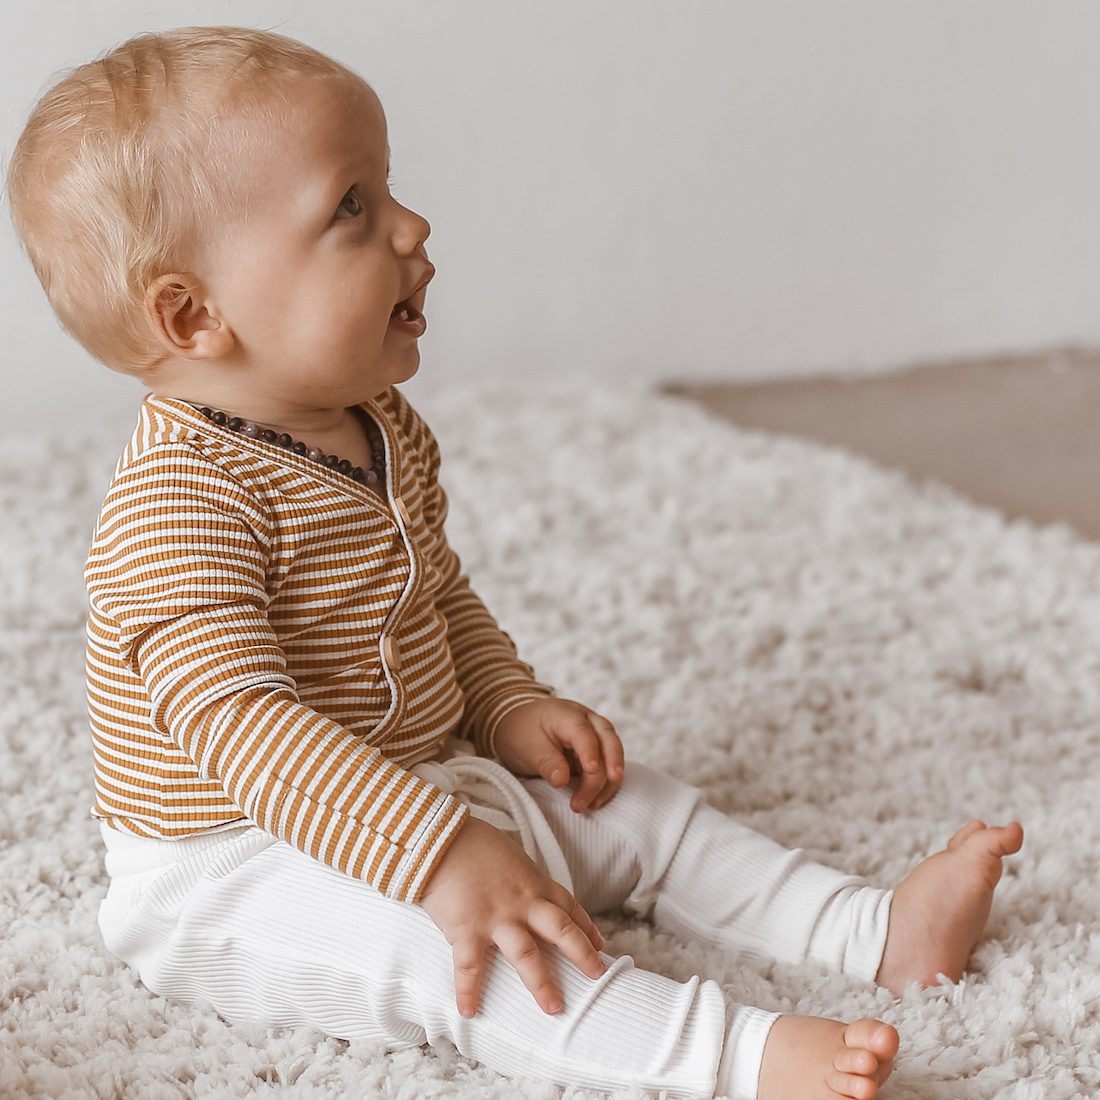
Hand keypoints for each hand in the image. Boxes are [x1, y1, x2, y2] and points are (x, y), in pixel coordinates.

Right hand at [418, 816, 606, 1016]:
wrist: (441, 837)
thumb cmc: (473, 840)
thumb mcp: (510, 852)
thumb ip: (520, 872)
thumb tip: (522, 877)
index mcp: (534, 882)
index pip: (569, 907)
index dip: (586, 928)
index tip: (599, 947)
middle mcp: (522, 902)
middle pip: (561, 931)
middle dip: (582, 955)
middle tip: (597, 976)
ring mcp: (497, 917)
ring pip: (528, 955)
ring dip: (542, 984)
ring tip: (554, 1008)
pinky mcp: (467, 929)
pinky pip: (470, 967)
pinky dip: (469, 991)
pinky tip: (469, 1011)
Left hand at [493, 699, 624, 812]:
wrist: (517, 725)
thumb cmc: (522, 733)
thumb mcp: (527, 748)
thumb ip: (546, 762)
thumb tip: (561, 780)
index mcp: (566, 715)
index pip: (583, 732)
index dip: (590, 751)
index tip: (591, 770)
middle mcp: (587, 721)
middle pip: (608, 740)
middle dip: (610, 767)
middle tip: (600, 793)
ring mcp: (594, 735)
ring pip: (613, 755)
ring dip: (606, 782)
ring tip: (590, 805)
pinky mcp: (596, 751)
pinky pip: (608, 767)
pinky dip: (605, 785)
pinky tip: (595, 802)